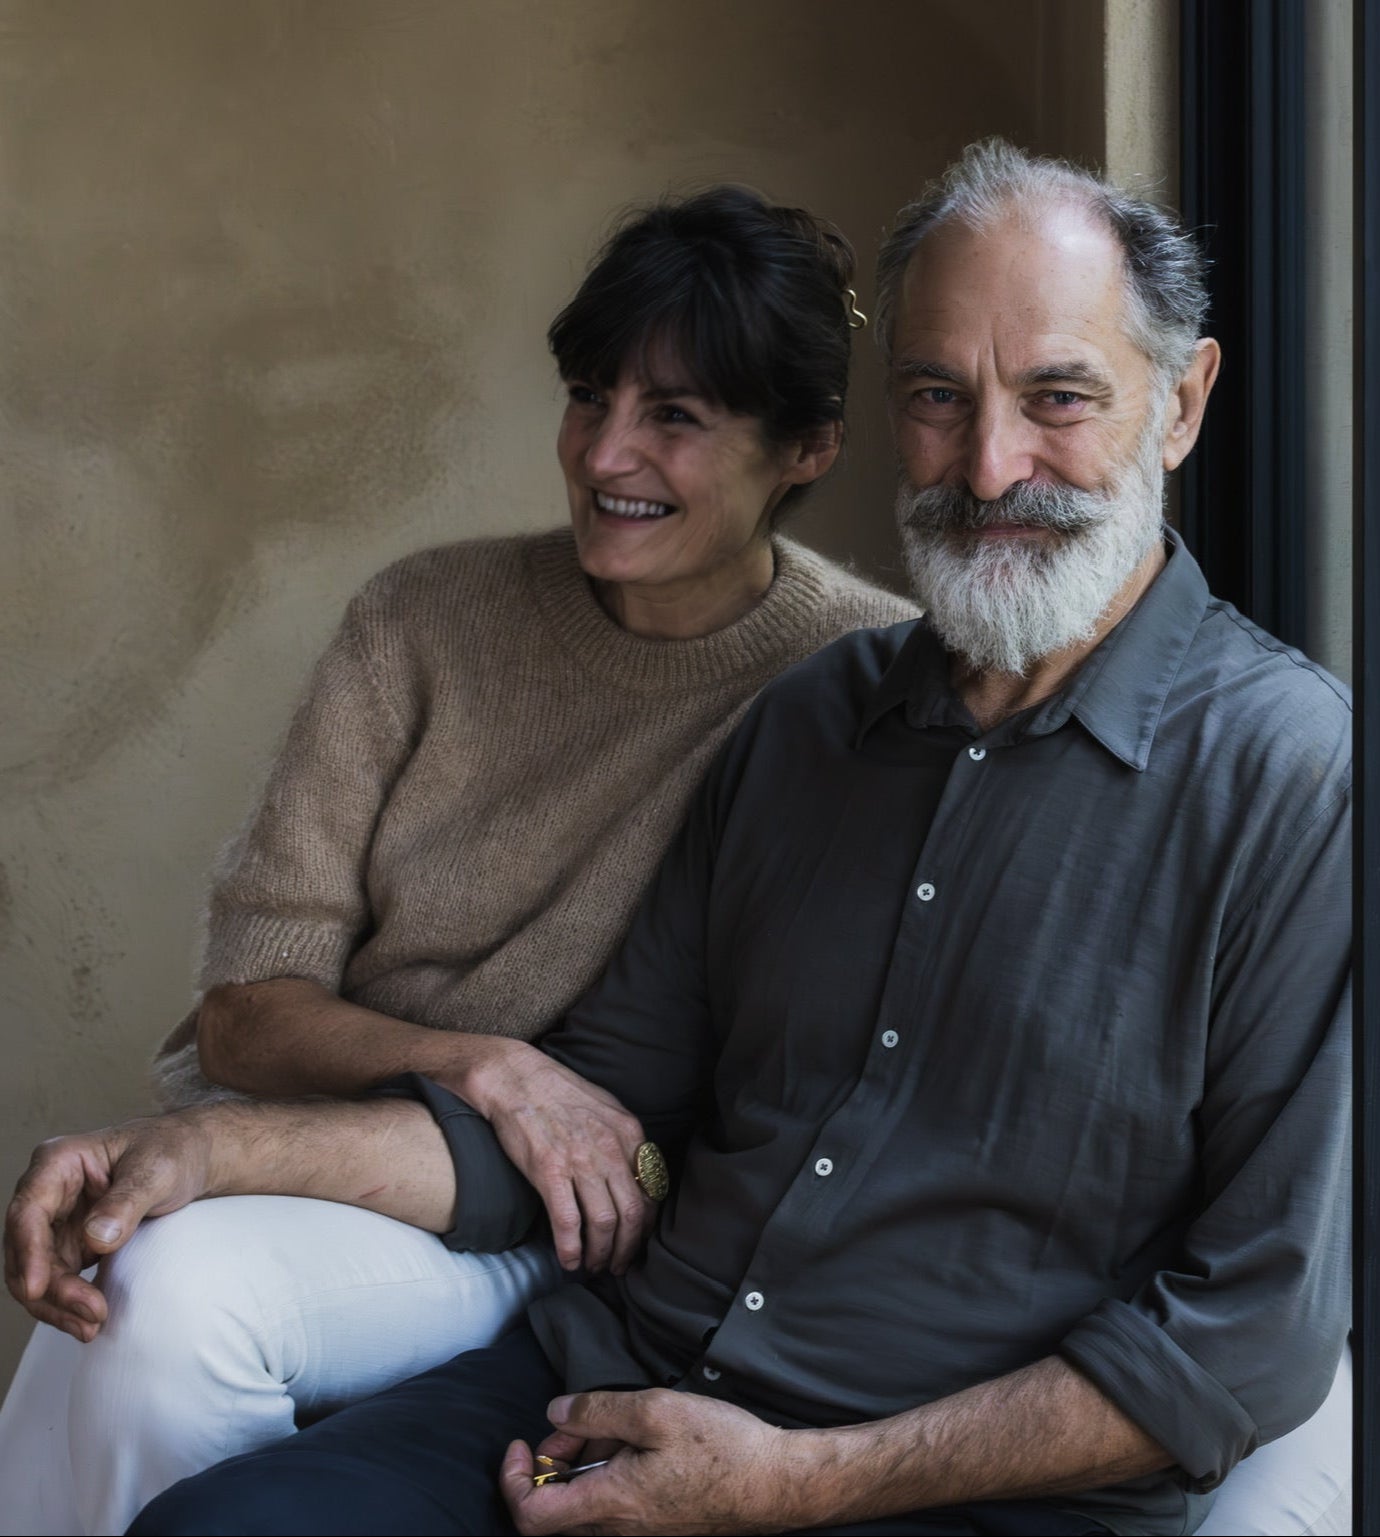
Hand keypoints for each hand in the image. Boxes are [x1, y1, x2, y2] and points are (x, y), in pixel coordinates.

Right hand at [4, 1114, 214, 1339]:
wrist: (191, 1158)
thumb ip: (127, 1201)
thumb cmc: (171, 1151)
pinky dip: (68, 1303)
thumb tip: (95, 1239)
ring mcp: (57, 1221)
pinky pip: (57, 1280)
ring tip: (91, 1326)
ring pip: (37, 1273)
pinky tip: (88, 1322)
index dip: (28, 1252)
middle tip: (90, 1314)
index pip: (29, 1211)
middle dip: (51, 1289)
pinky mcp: (70, 1244)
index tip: (37, 1287)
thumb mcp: (157, 1170)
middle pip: (27, 1249)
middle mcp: (48, 1192)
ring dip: (58, 1304)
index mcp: (59, 1161)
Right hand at [460, 1043, 653, 1273]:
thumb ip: (624, 1140)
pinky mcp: (549, 1172)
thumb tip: (637, 1173)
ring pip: (604, 1223)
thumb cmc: (559, 1092)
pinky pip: (567, 1222)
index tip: (636, 1240)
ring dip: (601, 1254)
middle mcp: (610, 1149)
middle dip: (628, 1248)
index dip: (646, 1225)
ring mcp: (580, 1161)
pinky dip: (570, 1249)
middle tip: (619, 1265)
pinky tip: (568, 1260)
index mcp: (628, 1133)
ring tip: (594, 1265)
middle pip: (633, 1214)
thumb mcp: (606, 1107)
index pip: (651, 1191)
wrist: (517, 1078)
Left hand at [499, 1388, 803, 1535]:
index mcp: (611, 1505)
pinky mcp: (657, 1530)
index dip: (511, 1480)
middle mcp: (619, 1532)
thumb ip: (597, 1410)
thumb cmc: (721, 1447)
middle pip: (554, 1510)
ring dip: (580, 1468)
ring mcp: (639, 1535)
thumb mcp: (656, 1410)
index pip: (531, 1516)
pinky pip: (610, 1511)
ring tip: (609, 1428)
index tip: (520, 1443)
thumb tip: (553, 1414)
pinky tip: (631, 1446)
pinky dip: (605, 1477)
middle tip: (575, 1424)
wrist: (775, 1483)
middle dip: (551, 1463)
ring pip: (582, 1508)